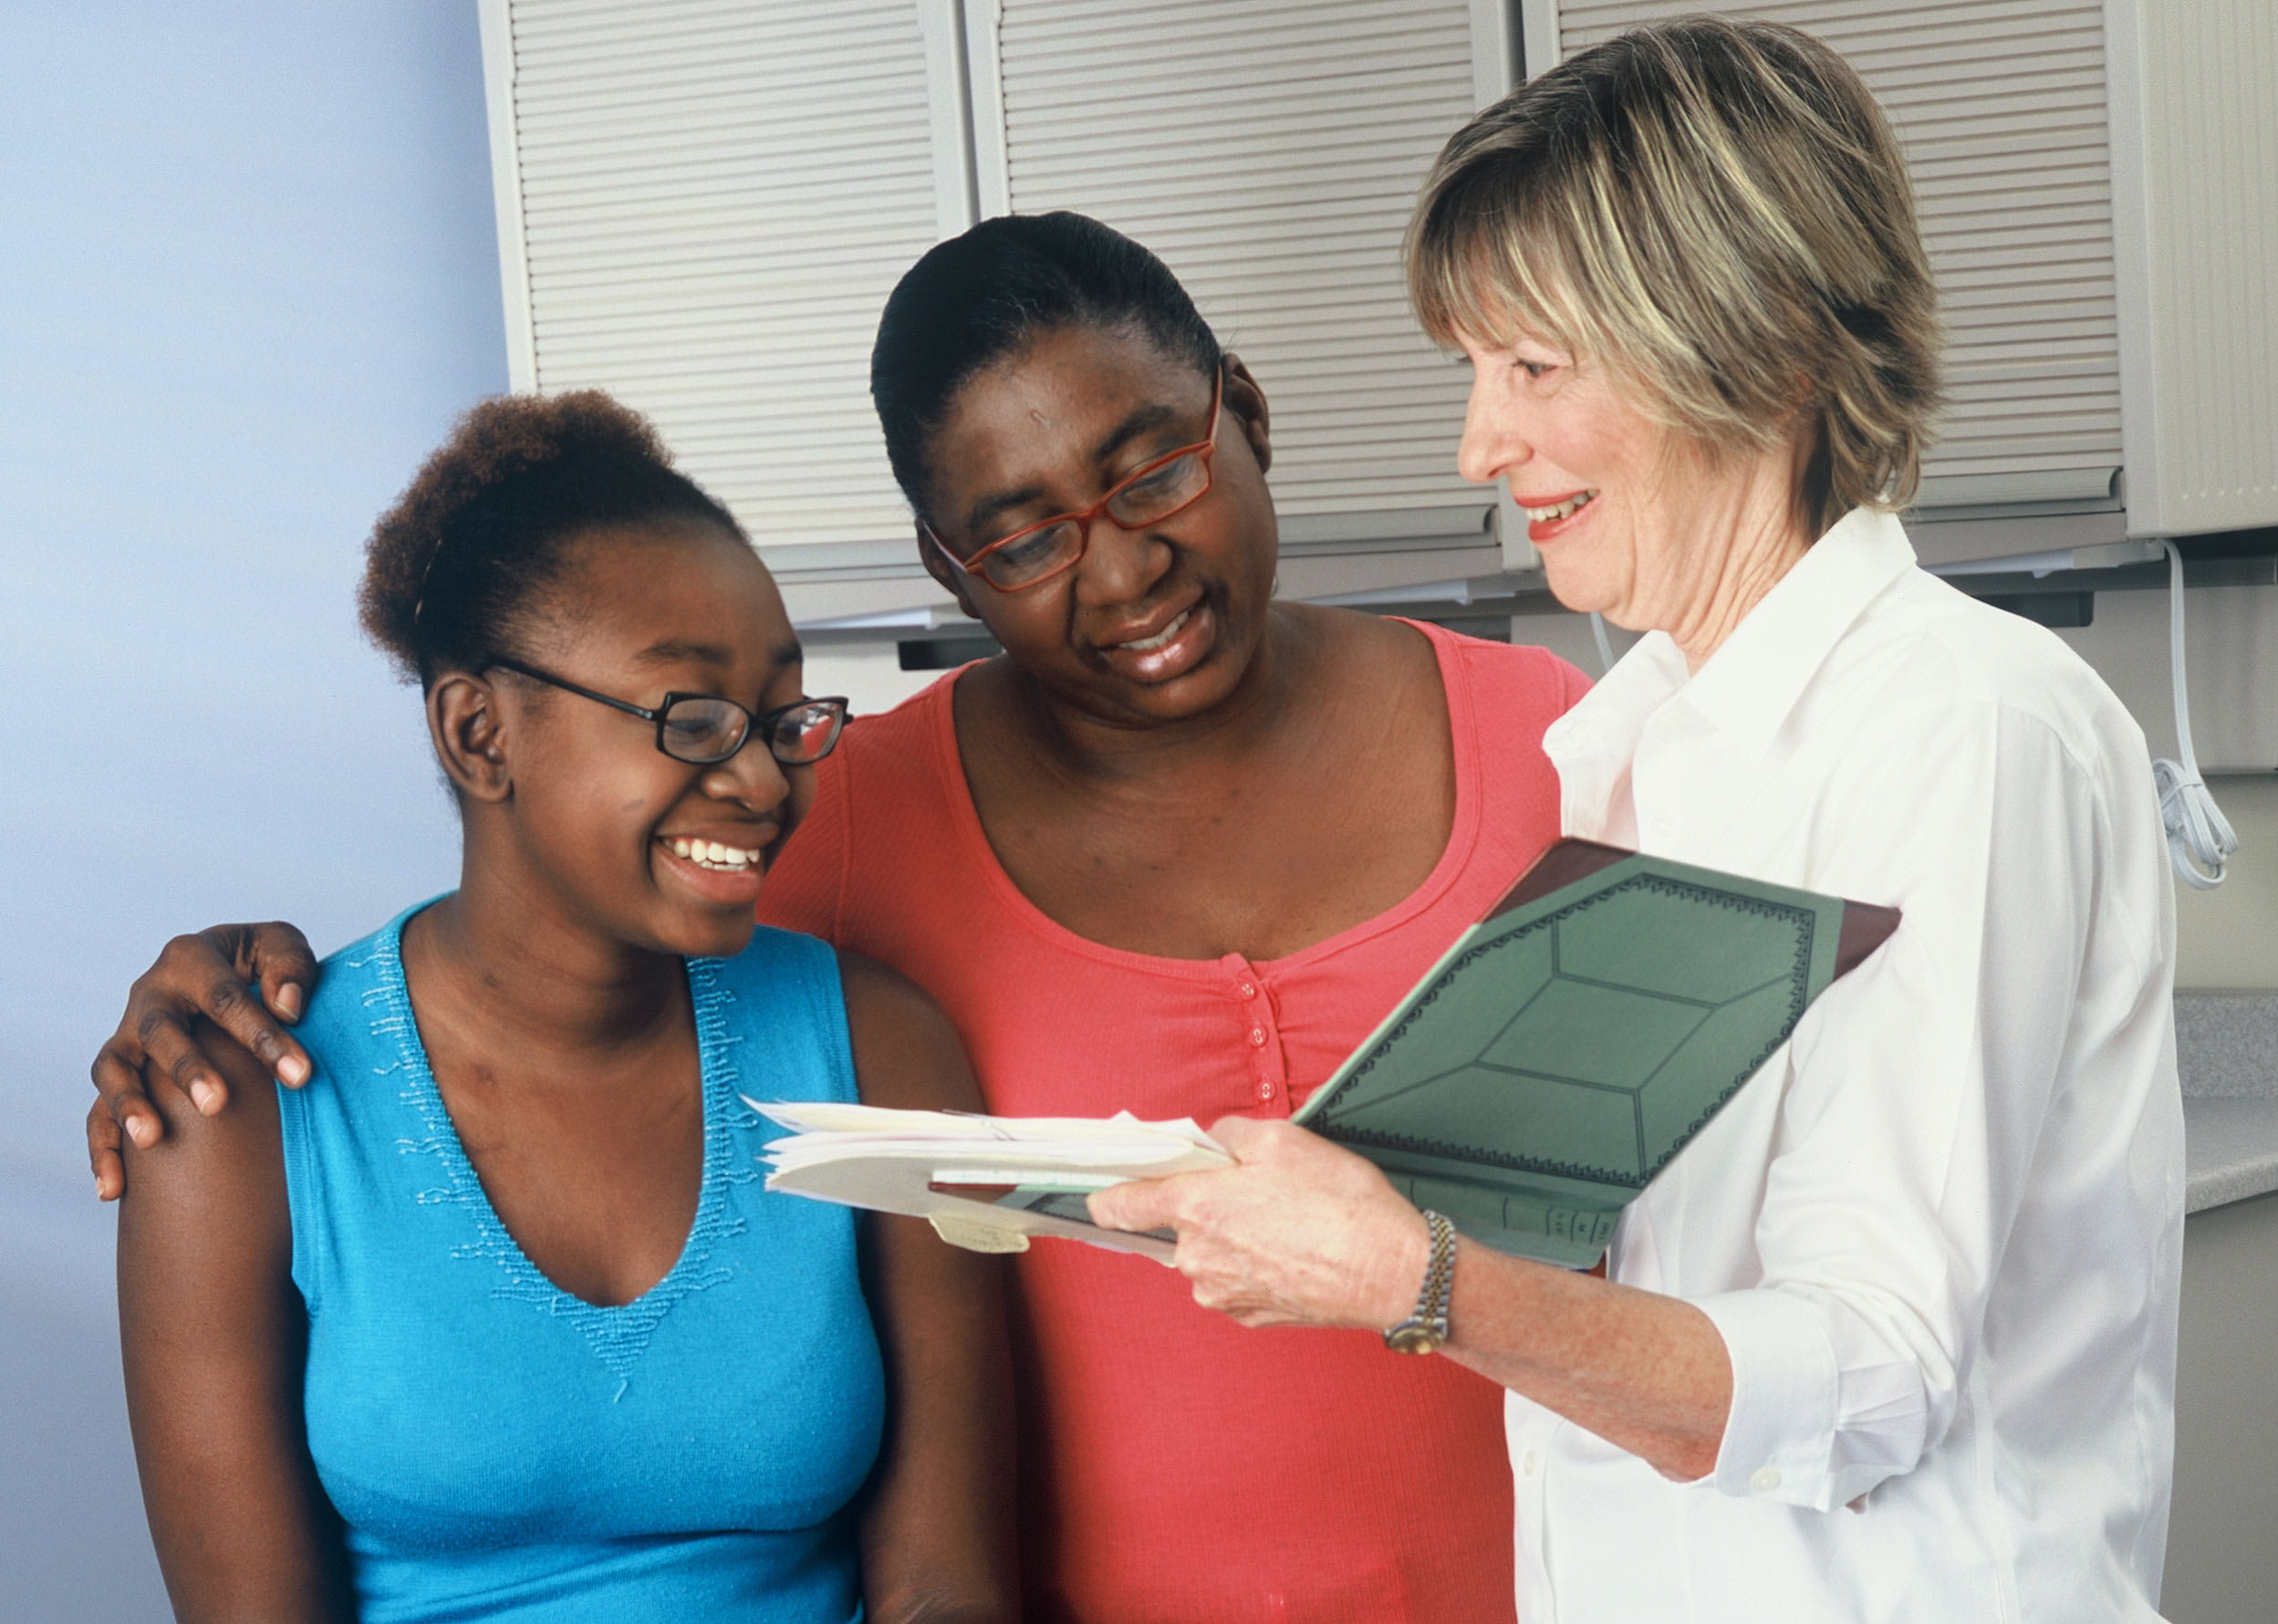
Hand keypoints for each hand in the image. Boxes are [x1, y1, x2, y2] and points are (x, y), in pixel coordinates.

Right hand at [88, 923, 318, 1199]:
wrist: (229, 974)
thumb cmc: (263, 966)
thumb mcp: (281, 948)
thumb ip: (289, 967)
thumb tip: (289, 1007)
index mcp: (190, 958)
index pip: (226, 997)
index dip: (264, 1035)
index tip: (301, 1075)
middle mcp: (150, 994)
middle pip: (160, 1031)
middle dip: (188, 1068)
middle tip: (218, 1105)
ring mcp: (128, 1036)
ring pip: (115, 1069)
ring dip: (129, 1104)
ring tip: (152, 1140)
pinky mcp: (120, 1074)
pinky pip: (96, 1113)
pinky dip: (102, 1150)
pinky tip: (114, 1190)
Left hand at [1087, 1117, 1431, 1331]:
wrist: (1390, 1271)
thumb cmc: (1340, 1204)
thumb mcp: (1282, 1138)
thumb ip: (1228, 1134)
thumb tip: (1213, 1143)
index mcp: (1194, 1207)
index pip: (1120, 1206)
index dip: (1109, 1194)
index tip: (1104, 1190)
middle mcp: (1197, 1257)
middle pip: (1178, 1225)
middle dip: (1207, 1204)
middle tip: (1254, 1188)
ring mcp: (1222, 1292)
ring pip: (1210, 1253)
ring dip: (1234, 1235)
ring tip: (1287, 1220)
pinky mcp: (1250, 1315)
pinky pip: (1238, 1279)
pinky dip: (1257, 1262)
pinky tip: (1294, 1247)